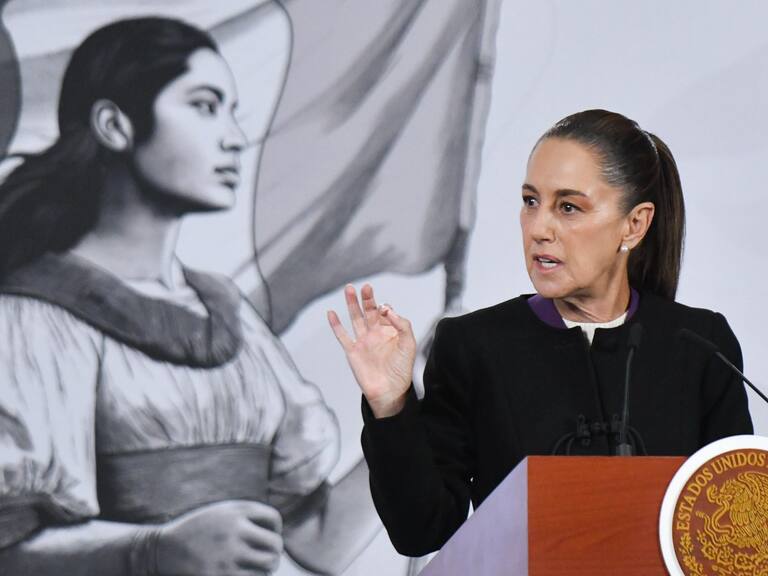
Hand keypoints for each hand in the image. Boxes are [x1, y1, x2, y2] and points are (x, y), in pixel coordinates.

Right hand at [155, 500, 282, 575]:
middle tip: (267, 557)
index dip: (275, 529)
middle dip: (274, 552)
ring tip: (258, 568)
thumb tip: (278, 532)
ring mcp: (227, 555)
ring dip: (266, 568)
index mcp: (236, 512)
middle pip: (275, 544)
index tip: (267, 536)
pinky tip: (245, 573)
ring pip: (267, 565)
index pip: (274, 519)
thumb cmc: (198, 530)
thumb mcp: (222, 512)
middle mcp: (234, 531)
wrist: (163, 549)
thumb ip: (248, 515)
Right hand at [328, 284, 416, 417]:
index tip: (385, 309)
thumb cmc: (401, 369)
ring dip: (352, 304)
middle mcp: (375, 333)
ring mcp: (363, 341)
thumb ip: (402, 324)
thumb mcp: (409, 344)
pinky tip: (331, 313)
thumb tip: (387, 309)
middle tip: (365, 287)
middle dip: (367, 298)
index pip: (385, 312)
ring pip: (355, 318)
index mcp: (390, 331)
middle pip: (369, 311)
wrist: (390, 391)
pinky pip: (342, 336)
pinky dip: (336, 325)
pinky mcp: (352, 351)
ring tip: (349, 288)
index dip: (385, 307)